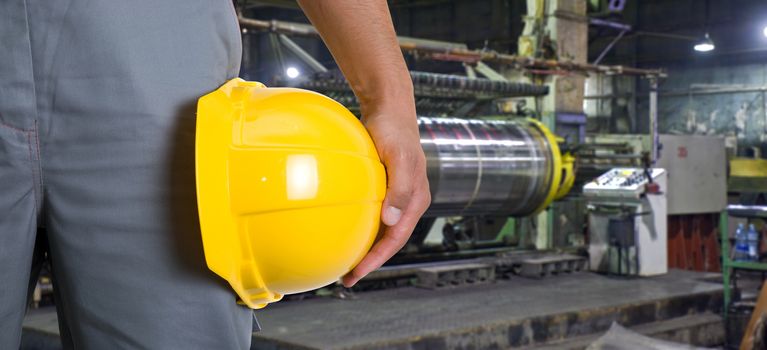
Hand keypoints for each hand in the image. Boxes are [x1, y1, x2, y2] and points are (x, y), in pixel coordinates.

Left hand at [341, 106, 430, 286]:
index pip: (396, 238)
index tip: (357, 273)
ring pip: (382, 229)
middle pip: (390, 239)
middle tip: (348, 277)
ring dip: (366, 246)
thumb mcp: (399, 158)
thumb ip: (400, 189)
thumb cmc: (394, 131)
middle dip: (371, 260)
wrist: (389, 108)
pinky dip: (361, 226)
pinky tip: (344, 228)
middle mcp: (408, 201)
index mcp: (415, 200)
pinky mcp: (385, 186)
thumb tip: (391, 221)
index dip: (378, 259)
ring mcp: (397, 195)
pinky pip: (373, 213)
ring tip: (346, 261)